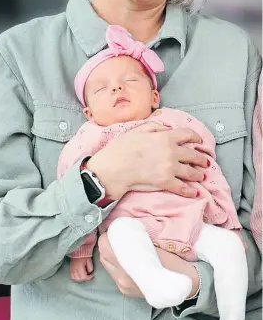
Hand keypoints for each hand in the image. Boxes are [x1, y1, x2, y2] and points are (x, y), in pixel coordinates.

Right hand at [70, 256, 93, 281]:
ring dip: (80, 279)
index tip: (92, 276)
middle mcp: (75, 269)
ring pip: (75, 279)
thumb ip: (90, 268)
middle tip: (88, 276)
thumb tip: (89, 273)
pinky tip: (79, 276)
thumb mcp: (89, 261)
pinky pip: (72, 276)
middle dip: (85, 279)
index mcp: (80, 267)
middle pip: (79, 279)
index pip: (84, 277)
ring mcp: (72, 269)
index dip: (89, 278)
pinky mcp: (70, 269)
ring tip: (84, 276)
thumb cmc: (84, 255)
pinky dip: (76, 278)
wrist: (78, 251)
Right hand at [87, 123, 207, 200]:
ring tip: (201, 176)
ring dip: (198, 175)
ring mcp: (170, 168)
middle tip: (205, 162)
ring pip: (191, 172)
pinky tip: (193, 192)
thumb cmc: (122, 148)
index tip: (199, 141)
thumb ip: (155, 127)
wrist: (114, 168)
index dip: (196, 137)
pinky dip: (190, 191)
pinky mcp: (166, 183)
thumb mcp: (138, 130)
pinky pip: (183, 188)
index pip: (187, 135)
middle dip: (202, 159)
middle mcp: (172, 152)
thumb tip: (167, 128)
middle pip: (193, 155)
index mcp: (165, 137)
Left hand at [98, 232, 198, 298]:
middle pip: (103, 257)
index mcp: (130, 269)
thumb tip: (125, 230)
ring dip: (109, 253)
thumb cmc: (173, 264)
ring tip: (118, 244)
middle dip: (105, 244)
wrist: (185, 284)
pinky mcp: (126, 290)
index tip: (112, 228)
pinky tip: (123, 256)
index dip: (106, 237)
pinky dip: (114, 263)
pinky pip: (113, 273)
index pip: (106, 249)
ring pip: (107, 265)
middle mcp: (123, 280)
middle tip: (114, 234)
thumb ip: (137, 242)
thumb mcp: (156, 248)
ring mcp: (123, 287)